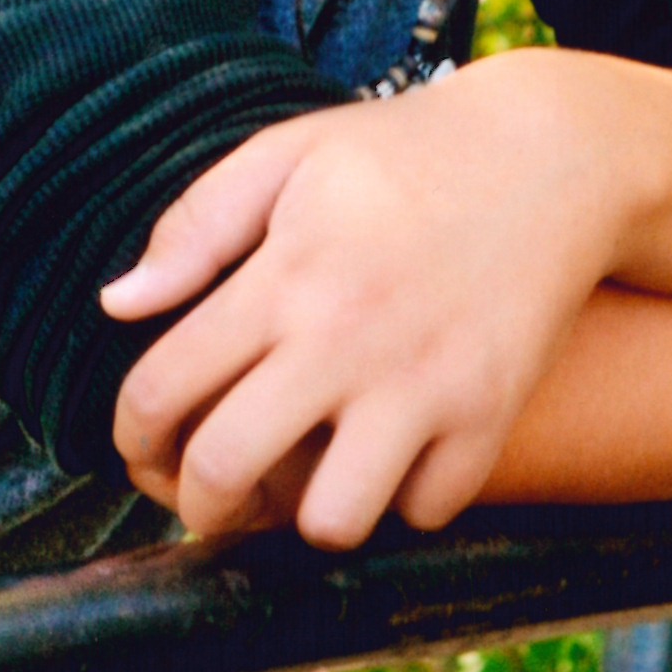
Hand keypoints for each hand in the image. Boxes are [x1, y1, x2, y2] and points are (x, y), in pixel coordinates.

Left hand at [103, 54, 650, 547]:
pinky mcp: (493, 413)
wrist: (554, 154)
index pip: (162, 389)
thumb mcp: (288, 155)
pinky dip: (404, 499)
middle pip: (227, 470)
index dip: (130, 438)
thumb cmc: (404, 152)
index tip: (142, 448)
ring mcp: (425, 384)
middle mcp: (347, 339)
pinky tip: (392, 455)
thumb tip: (118, 305)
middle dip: (194, 505)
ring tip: (307, 481)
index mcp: (284, 276)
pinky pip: (427, 510)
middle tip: (204, 497)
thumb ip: (195, 227)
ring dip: (307, 515)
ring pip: (332, 519)